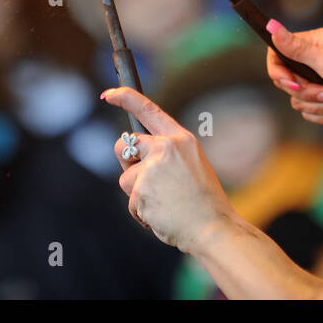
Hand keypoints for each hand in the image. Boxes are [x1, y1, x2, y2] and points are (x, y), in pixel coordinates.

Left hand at [101, 87, 237, 252]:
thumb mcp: (192, 164)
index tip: (109, 95)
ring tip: (163, 203)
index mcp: (181, 139)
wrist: (213, 228)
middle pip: (124, 145)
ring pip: (126, 178)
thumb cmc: (204, 200)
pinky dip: (141, 212)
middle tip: (143, 179)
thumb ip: (166, 154)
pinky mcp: (140, 191)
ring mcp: (151, 170)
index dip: (125, 99)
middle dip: (125, 160)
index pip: (148, 110)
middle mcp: (165, 149)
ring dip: (137, 193)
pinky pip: (131, 202)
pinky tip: (162, 215)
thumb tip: (135, 153)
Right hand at [265, 19, 322, 124]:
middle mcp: (311, 58)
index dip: (280, 74)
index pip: (277, 55)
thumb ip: (298, 48)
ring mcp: (314, 79)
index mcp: (312, 43)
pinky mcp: (319, 97)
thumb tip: (271, 25)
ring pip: (297, 99)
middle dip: (308, 92)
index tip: (294, 85)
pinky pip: (307, 111)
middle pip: (287, 81)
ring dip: (319, 104)